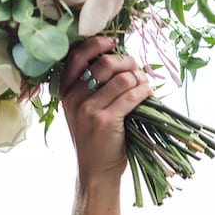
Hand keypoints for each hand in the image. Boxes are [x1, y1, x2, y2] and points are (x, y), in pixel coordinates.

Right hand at [60, 37, 151, 184]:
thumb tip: (120, 59)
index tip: (113, 42)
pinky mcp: (106, 121)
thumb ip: (91, 87)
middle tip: (137, 69)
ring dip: (139, 78)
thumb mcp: (83, 111)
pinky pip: (131, 95)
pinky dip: (144, 91)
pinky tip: (148, 94)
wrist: (95, 172)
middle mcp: (74, 98)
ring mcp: (89, 110)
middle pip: (105, 63)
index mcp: (66, 91)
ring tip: (144, 85)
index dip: (97, 44)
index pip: (77, 56)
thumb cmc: (95, 140)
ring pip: (121, 78)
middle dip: (127, 62)